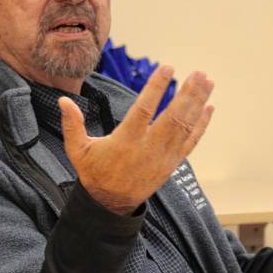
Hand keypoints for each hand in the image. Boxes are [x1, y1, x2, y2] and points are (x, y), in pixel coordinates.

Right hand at [59, 66, 213, 214]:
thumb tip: (63, 100)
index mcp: (126, 141)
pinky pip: (191, 142)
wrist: (111, 204)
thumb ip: (72, 124)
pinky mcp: (172, 163)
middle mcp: (148, 148)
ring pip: (185, 127)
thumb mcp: (78, 150)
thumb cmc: (94, 172)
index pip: (144, 109)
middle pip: (173, 117)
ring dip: (198, 103)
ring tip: (207, 81)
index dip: (156, 87)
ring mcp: (164, 156)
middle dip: (188, 94)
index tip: (167, 68)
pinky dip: (202, 125)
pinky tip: (209, 107)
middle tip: (199, 73)